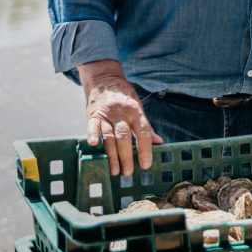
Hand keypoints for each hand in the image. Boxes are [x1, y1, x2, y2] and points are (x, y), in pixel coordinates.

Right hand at [77, 60, 162, 176]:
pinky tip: (94, 145)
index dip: (145, 149)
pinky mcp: (92, 114)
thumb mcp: (139, 108)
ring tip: (114, 171)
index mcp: (136, 111)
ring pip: (109, 136)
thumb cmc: (125, 97)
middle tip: (128, 173)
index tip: (146, 164)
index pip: (143, 132)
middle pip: (124, 137)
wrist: (105, 78)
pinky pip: (92, 126)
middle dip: (126, 156)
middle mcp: (121, 113)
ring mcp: (106, 113)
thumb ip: (146, 126)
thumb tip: (159, 142)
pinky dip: (92, 135)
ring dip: (111, 155)